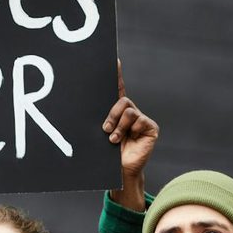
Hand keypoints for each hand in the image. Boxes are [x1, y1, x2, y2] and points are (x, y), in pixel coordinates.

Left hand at [104, 60, 158, 210]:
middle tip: (104, 129)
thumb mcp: (98, 135)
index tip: (113, 59)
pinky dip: (129, 129)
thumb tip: (81, 106)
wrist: (119, 173)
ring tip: (112, 138)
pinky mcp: (150, 127)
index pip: (117, 88)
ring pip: (128, 109)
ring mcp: (141, 120)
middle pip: (121, 100)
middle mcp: (129, 113)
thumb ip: (98, 121)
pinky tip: (125, 139)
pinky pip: (139, 119)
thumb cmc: (106, 155)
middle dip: (111, 113)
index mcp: (116, 112)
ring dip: (117, 124)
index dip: (116, 74)